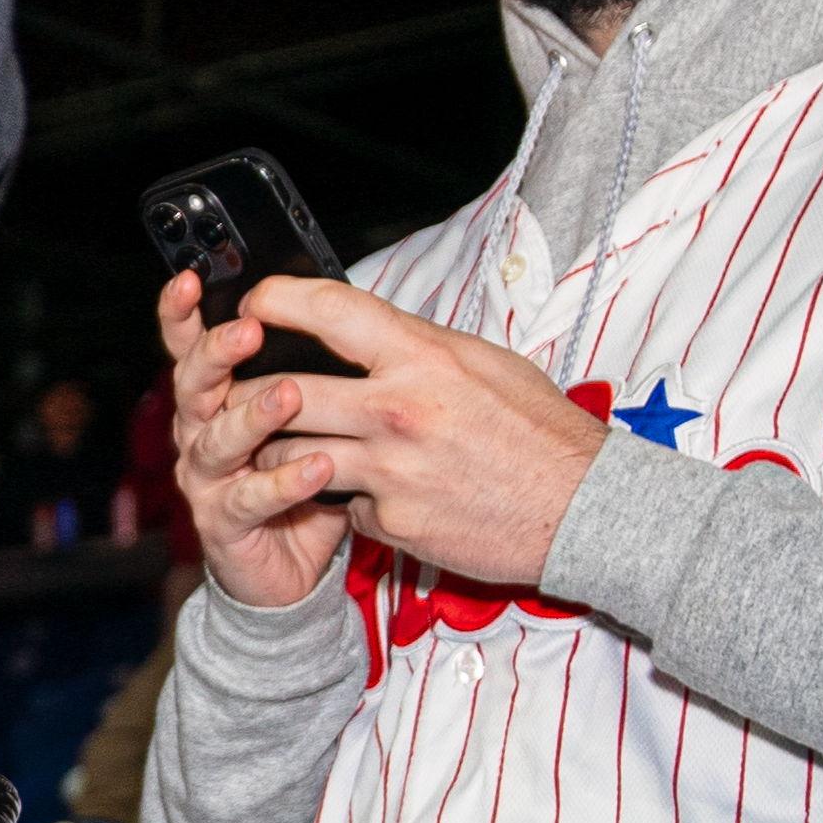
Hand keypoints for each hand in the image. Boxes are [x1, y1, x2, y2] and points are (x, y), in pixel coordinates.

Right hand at [160, 268, 353, 613]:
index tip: (192, 279)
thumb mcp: (310, 417)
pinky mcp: (224, 523)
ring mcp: (206, 480)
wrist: (291, 569)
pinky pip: (250, 498)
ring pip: (217, 439)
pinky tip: (319, 466)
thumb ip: (313, 372)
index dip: (182, 313)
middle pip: (193, 385)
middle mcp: (198, 434)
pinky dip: (284, 481)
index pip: (189, 346)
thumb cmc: (304, 478)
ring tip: (290, 395)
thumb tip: (343, 310)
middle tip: (248, 331)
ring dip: (253, 414)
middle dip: (217, 354)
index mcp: (214, 398)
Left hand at [163, 265, 611, 609]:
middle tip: (238, 390)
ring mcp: (390, 470)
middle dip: (249, 393)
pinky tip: (376, 491)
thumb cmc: (538, 430)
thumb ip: (418, 348)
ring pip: (292, 454)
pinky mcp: (391, 521)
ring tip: (284, 444)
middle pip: (285, 392)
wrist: (583, 510)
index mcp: (424, 357)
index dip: (276, 300)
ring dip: (280, 450)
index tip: (256, 304)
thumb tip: (366, 332)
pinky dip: (347, 497)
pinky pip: (342, 502)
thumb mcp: (484, 364)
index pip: (328, 310)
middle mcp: (398, 409)